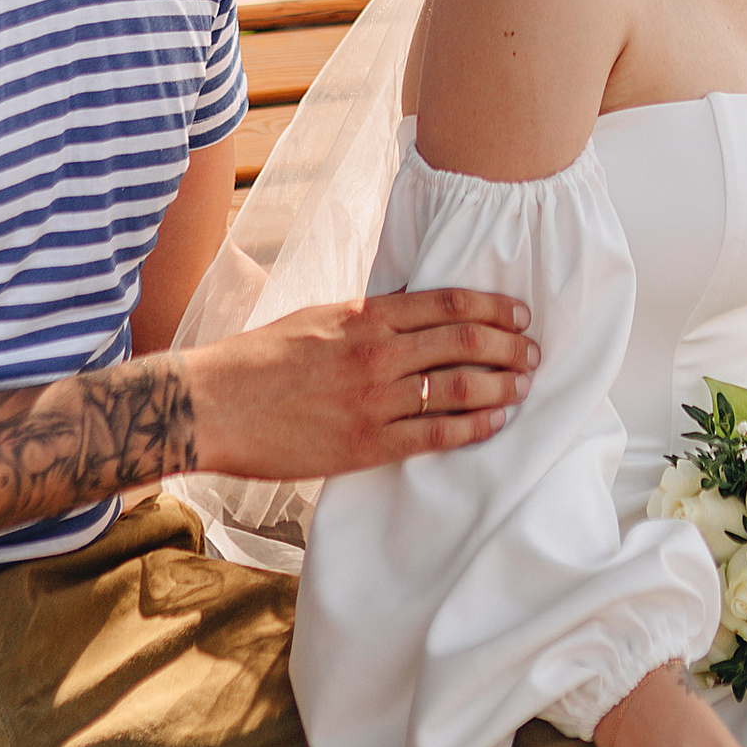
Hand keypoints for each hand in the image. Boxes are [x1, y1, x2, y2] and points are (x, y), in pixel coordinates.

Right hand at [181, 289, 538, 479]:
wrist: (213, 404)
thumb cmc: (259, 359)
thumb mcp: (317, 317)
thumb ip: (365, 316)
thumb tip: (407, 314)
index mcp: (364, 315)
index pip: (447, 302)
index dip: (492, 306)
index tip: (519, 313)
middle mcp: (376, 352)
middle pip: (463, 341)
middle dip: (507, 345)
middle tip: (533, 351)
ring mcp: (373, 399)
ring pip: (458, 387)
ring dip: (499, 385)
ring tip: (522, 386)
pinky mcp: (366, 444)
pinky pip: (435, 435)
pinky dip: (472, 427)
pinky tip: (493, 424)